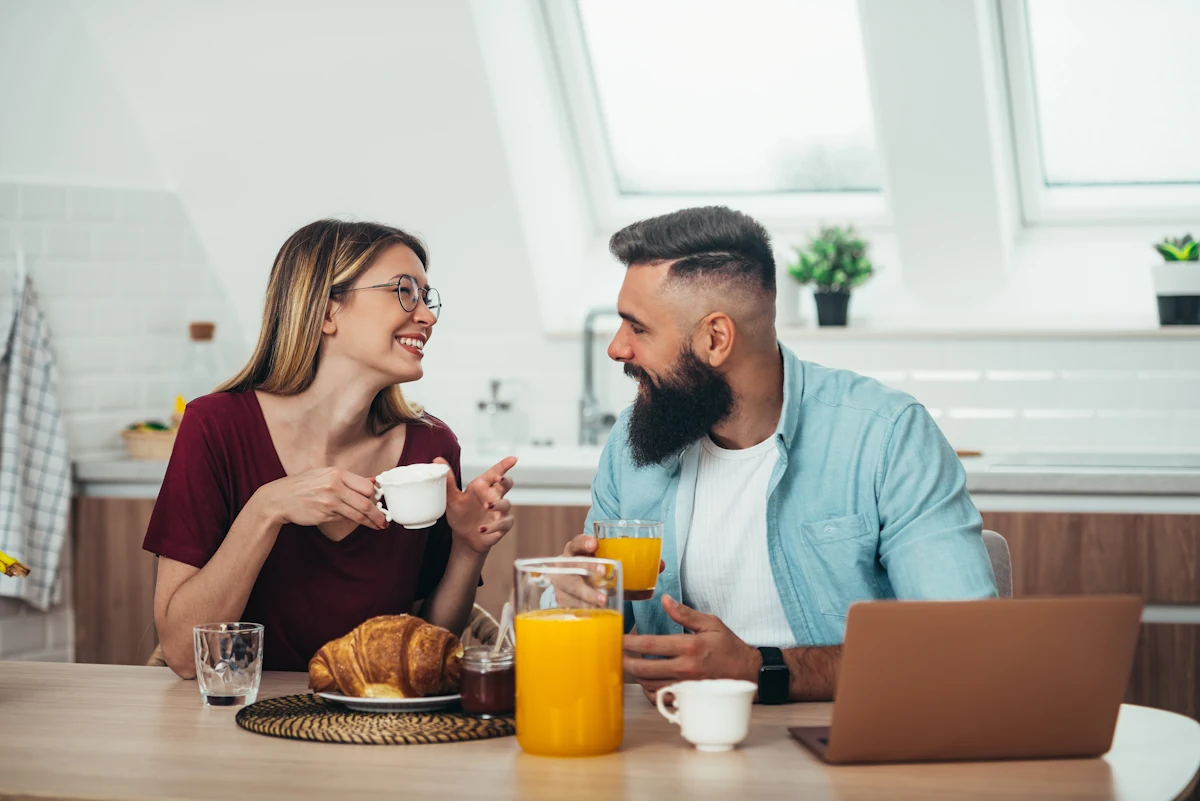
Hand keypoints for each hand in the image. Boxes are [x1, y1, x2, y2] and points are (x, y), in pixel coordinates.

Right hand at [254, 467, 386, 529]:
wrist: (279, 498)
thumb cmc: (302, 486)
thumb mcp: (324, 474)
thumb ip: (348, 479)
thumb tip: (372, 481)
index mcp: (336, 473)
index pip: (366, 486)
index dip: (376, 495)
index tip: (381, 501)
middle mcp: (334, 486)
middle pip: (365, 502)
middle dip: (378, 513)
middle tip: (384, 519)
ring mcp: (329, 501)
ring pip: (357, 514)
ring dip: (370, 522)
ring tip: (379, 525)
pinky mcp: (324, 515)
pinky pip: (344, 519)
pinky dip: (354, 522)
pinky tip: (362, 524)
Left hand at [437, 456, 515, 553]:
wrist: (464, 537)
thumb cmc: (460, 514)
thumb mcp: (452, 498)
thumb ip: (448, 480)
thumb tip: (438, 459)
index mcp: (483, 486)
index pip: (495, 472)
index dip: (504, 465)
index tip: (513, 459)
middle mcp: (493, 496)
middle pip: (506, 484)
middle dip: (506, 480)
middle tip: (499, 479)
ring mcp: (499, 511)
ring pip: (506, 504)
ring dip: (497, 504)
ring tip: (487, 506)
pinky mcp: (502, 525)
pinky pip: (503, 523)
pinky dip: (494, 526)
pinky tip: (482, 529)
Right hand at [557, 534, 665, 606]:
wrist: (571, 586)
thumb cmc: (594, 571)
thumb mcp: (607, 562)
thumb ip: (631, 562)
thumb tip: (660, 565)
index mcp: (576, 551)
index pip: (576, 542)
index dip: (584, 542)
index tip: (595, 543)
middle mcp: (565, 566)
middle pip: (572, 566)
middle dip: (588, 568)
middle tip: (604, 574)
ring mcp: (561, 585)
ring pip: (571, 589)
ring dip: (587, 595)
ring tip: (602, 602)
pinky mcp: (561, 603)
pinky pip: (570, 608)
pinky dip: (583, 611)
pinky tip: (593, 616)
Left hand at [623, 595, 760, 702]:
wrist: (749, 673)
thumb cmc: (729, 647)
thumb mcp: (711, 623)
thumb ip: (685, 614)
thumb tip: (664, 600)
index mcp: (689, 647)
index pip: (651, 645)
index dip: (630, 642)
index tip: (618, 638)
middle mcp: (685, 668)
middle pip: (644, 669)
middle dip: (626, 662)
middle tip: (618, 654)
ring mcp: (686, 686)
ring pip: (650, 685)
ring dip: (637, 676)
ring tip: (631, 665)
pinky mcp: (689, 699)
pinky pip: (662, 699)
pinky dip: (650, 691)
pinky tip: (648, 681)